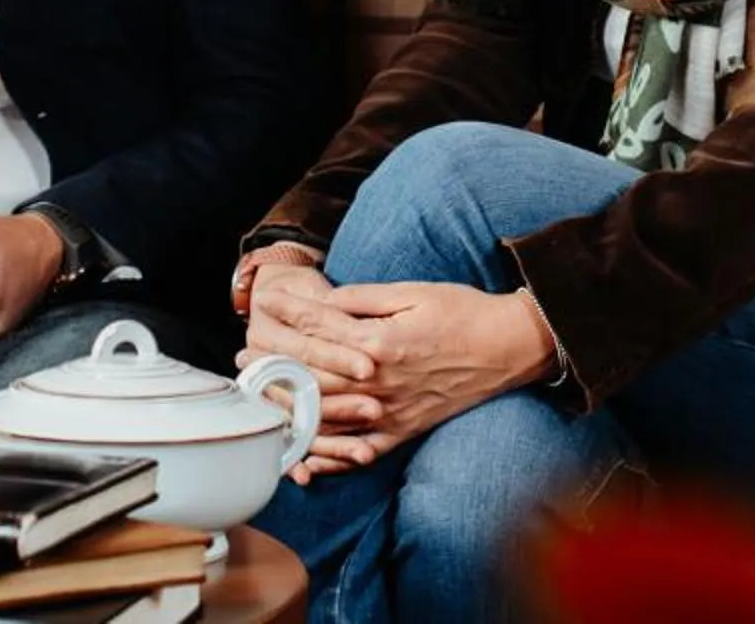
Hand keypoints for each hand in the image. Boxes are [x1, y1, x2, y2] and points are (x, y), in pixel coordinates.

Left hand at [246, 276, 554, 481]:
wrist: (510, 347)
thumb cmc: (462, 312)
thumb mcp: (411, 292)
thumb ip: (363, 300)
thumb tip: (323, 301)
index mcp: (379, 344)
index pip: (319, 331)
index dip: (286, 319)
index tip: (261, 310)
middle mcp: (380, 384)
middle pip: (314, 379)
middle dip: (276, 368)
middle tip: (244, 362)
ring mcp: (391, 412)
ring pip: (329, 420)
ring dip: (292, 412)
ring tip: (262, 402)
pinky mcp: (405, 431)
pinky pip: (361, 452)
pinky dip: (332, 459)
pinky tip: (306, 461)